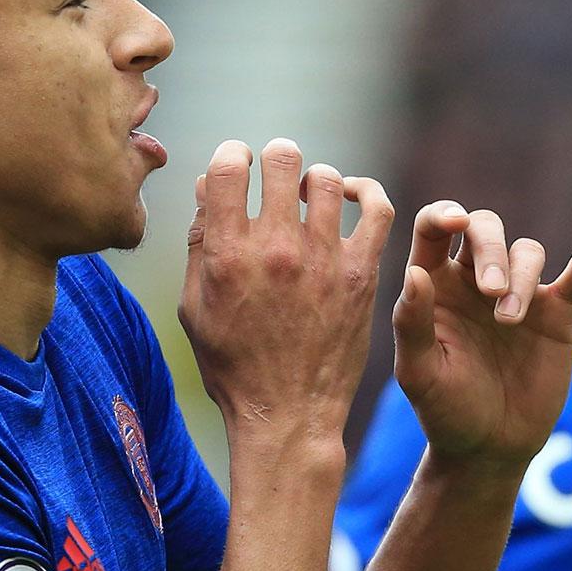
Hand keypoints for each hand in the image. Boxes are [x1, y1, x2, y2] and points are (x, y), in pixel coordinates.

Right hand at [179, 139, 395, 461]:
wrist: (287, 415)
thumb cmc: (233, 366)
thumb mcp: (194, 308)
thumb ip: (198, 243)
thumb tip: (206, 185)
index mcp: (227, 256)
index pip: (228, 167)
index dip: (231, 155)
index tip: (236, 166)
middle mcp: (275, 250)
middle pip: (282, 160)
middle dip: (275, 159)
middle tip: (274, 177)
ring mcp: (323, 260)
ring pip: (326, 180)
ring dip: (314, 180)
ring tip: (308, 197)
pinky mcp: (361, 274)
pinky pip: (377, 209)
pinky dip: (365, 194)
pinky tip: (351, 200)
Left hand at [392, 203, 571, 465]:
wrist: (490, 447)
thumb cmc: (444, 410)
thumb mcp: (419, 373)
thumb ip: (411, 324)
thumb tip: (416, 274)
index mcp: (434, 286)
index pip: (433, 229)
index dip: (443, 214)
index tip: (454, 222)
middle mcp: (474, 281)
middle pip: (484, 230)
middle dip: (491, 252)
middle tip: (493, 296)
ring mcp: (519, 293)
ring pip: (526, 252)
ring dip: (521, 278)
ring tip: (510, 323)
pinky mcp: (557, 312)